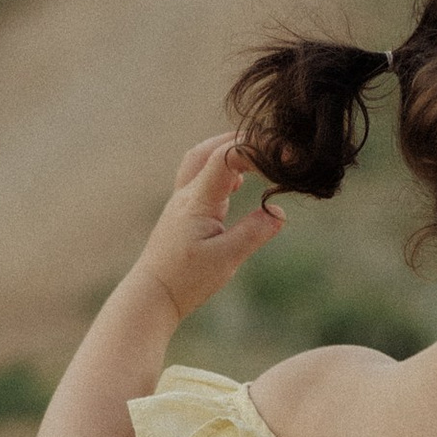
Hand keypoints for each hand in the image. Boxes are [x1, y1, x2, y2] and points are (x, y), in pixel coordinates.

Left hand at [136, 134, 285, 321]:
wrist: (152, 295)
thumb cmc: (185, 280)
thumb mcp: (226, 259)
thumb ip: (253, 233)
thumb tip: (279, 212)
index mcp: (197, 201)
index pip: (226, 158)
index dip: (255, 149)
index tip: (283, 155)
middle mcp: (186, 194)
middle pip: (209, 149)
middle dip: (241, 141)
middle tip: (271, 145)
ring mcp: (182, 201)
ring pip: (201, 160)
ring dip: (228, 152)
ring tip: (257, 158)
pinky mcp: (183, 212)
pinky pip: (201, 177)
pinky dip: (221, 170)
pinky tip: (238, 184)